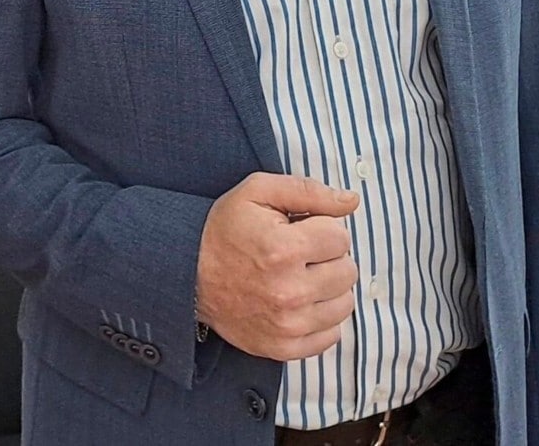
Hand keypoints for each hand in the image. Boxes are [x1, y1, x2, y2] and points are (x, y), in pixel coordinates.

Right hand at [194, 172, 359, 361]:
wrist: (187, 274)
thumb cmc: (224, 230)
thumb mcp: (258, 192)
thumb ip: (309, 191)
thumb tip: (351, 201)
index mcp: (283, 249)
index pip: (341, 237)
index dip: (322, 228)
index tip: (299, 231)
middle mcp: (288, 291)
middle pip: (347, 271)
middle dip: (327, 257)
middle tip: (299, 254)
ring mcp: (287, 325)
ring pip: (344, 303)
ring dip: (327, 288)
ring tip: (299, 277)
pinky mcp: (283, 348)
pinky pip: (330, 335)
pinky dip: (320, 318)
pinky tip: (298, 303)